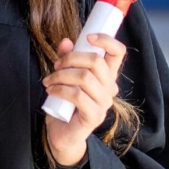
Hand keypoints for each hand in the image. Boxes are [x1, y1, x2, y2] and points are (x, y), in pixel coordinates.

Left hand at [42, 34, 126, 165]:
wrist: (62, 133)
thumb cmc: (66, 103)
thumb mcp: (65, 77)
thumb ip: (67, 58)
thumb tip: (66, 41)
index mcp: (106, 75)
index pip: (118, 53)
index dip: (106, 40)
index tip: (88, 36)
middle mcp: (109, 88)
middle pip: (96, 62)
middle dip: (71, 59)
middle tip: (56, 66)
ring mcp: (103, 103)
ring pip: (85, 78)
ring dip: (62, 75)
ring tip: (49, 81)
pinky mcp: (93, 116)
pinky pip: (77, 95)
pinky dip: (60, 89)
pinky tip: (51, 91)